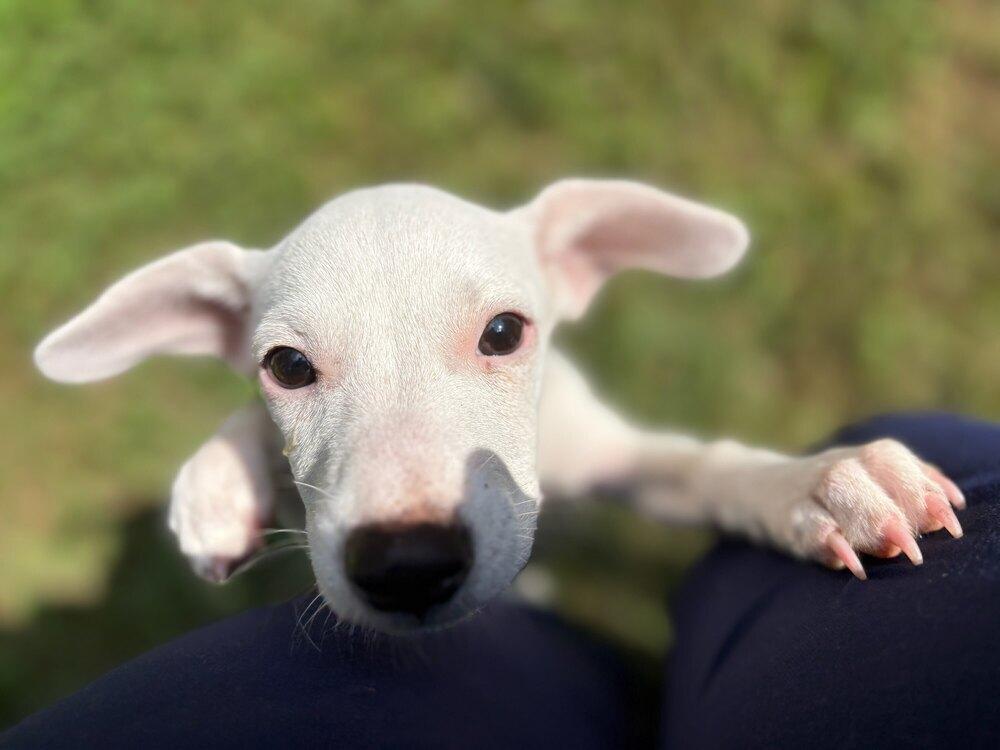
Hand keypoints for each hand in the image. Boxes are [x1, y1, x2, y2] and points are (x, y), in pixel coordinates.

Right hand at [783, 439, 964, 578]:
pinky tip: (851, 564)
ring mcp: (809, 488)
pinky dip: (829, 541)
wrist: (758, 490)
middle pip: (873, 466)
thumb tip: (949, 508)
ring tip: (894, 550)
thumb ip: (912, 496)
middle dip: (903, 501)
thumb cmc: (836, 500)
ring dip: (871, 516)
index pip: (899, 462)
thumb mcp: (873, 490)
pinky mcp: (787, 517)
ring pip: (839, 487)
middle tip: (920, 542)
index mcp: (867, 458)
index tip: (949, 523)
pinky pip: (807, 523)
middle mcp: (839, 465)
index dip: (926, 490)